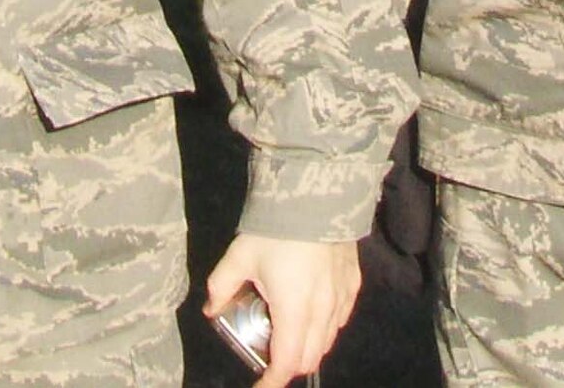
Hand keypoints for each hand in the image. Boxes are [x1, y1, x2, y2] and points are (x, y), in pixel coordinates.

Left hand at [205, 234, 359, 387]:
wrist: (317, 194)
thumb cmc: (276, 229)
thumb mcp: (240, 256)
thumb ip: (221, 286)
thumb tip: (210, 308)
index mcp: (294, 310)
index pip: (287, 363)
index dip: (271, 381)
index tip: (260, 385)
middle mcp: (322, 310)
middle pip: (309, 359)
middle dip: (288, 366)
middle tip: (269, 353)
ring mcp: (341, 298)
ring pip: (327, 341)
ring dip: (307, 347)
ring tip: (289, 330)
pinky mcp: (353, 283)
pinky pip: (340, 319)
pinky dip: (325, 327)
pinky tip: (312, 312)